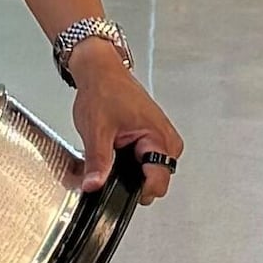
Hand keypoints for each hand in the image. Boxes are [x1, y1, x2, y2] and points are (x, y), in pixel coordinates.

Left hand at [63, 36, 178, 200]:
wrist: (101, 72)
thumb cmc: (104, 90)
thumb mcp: (96, 131)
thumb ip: (97, 163)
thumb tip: (94, 186)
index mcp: (160, 139)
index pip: (157, 184)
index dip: (133, 190)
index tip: (114, 185)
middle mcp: (168, 141)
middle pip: (153, 182)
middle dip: (129, 180)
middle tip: (109, 159)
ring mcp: (162, 140)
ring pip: (147, 174)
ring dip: (128, 170)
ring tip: (112, 148)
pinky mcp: (154, 140)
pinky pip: (144, 163)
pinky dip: (128, 162)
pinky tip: (117, 147)